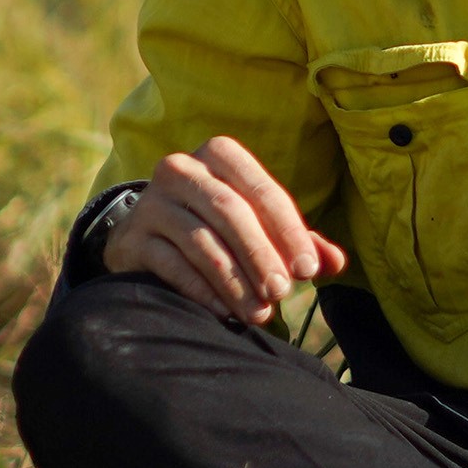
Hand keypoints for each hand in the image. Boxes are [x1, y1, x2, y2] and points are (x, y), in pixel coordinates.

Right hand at [105, 136, 349, 322]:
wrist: (147, 236)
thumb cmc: (218, 226)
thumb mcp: (258, 225)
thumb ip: (297, 241)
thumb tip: (335, 263)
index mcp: (219, 154)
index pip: (262, 190)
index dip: (288, 231)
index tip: (309, 271)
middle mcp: (181, 168)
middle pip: (229, 212)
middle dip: (260, 256)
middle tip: (282, 294)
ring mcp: (152, 202)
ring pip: (200, 240)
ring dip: (234, 281)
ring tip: (259, 313)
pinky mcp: (133, 237)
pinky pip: (171, 264)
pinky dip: (201, 290)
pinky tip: (224, 311)